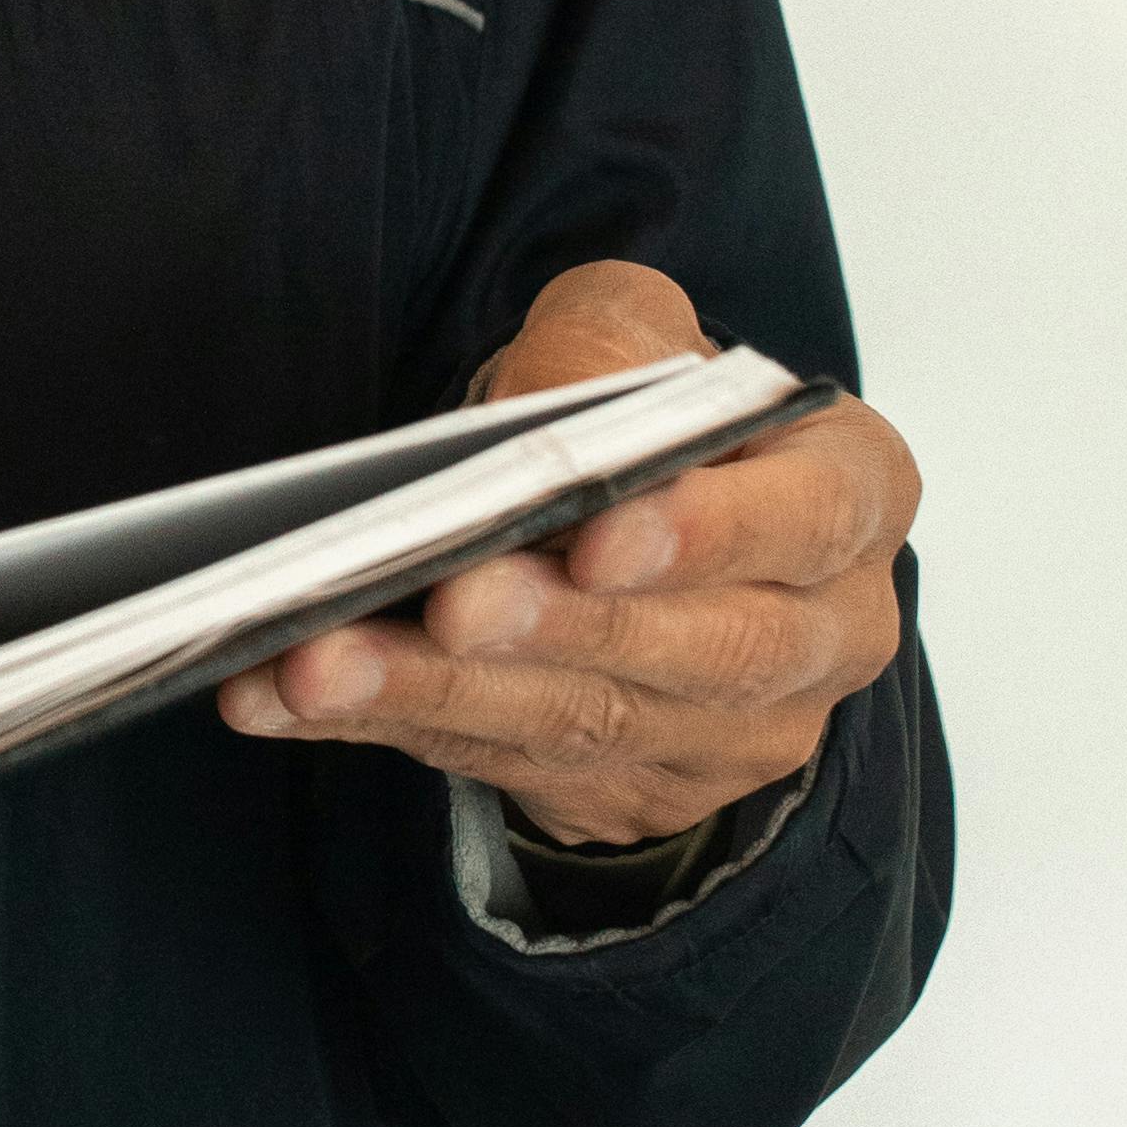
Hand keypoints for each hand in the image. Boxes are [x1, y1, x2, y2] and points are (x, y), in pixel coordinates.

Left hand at [212, 260, 918, 850]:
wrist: (638, 536)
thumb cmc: (648, 423)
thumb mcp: (637, 335)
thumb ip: (608, 341)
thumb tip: (551, 405)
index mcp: (850, 498)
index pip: (805, 521)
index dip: (708, 536)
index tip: (599, 535)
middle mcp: (818, 634)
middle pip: (697, 651)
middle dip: (560, 631)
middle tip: (450, 603)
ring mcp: (727, 735)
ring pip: (584, 723)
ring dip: (438, 695)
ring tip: (320, 660)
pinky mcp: (625, 792)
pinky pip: (491, 764)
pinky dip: (376, 727)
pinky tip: (277, 695)